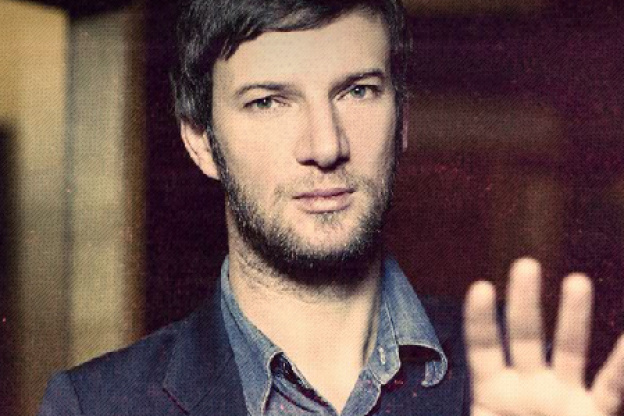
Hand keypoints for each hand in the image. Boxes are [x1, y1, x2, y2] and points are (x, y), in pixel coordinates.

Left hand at [465, 258, 623, 415]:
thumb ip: (474, 413)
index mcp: (493, 392)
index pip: (484, 347)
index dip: (482, 319)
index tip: (480, 287)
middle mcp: (528, 387)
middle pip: (524, 336)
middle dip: (524, 302)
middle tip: (525, 264)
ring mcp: (562, 398)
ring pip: (569, 351)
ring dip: (573, 318)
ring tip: (576, 281)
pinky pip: (611, 389)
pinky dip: (621, 365)